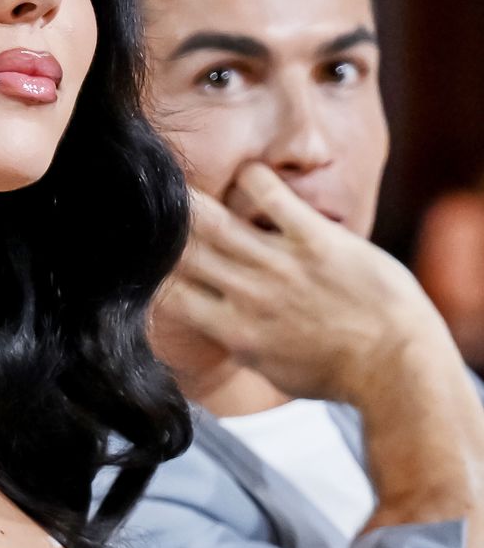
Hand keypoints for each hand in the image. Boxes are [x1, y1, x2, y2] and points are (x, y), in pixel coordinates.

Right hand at [155, 163, 452, 407]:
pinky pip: (273, 196)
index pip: (171, 294)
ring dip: (192, 199)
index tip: (150, 255)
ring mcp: (281, 265)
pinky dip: (254, 178)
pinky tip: (249, 173)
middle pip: (184, 252)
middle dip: (163, 229)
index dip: (152, 272)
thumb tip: (217, 326)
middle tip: (154, 208)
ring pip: (216, 222)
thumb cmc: (338, 374)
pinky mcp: (316, 240)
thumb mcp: (273, 369)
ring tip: (178, 181)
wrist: (397, 366)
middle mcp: (248, 295)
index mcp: (234, 330)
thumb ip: (239, 341)